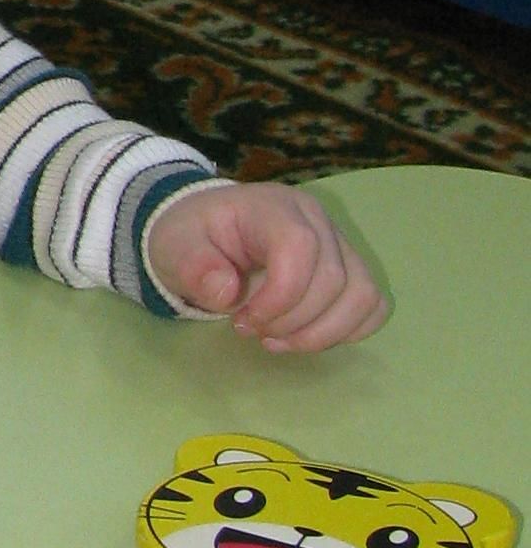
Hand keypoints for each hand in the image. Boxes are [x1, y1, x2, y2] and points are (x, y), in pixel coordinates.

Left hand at [143, 183, 388, 352]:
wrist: (205, 232)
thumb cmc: (192, 238)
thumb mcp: (174, 247)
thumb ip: (191, 266)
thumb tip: (226, 293)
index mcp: (274, 207)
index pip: (300, 248)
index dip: (280, 296)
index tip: (243, 322)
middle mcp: (317, 220)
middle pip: (334, 279)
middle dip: (293, 322)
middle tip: (251, 331)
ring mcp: (339, 244)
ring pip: (362, 295)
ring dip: (323, 333)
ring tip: (278, 340)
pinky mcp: (349, 269)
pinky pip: (372, 305)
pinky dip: (345, 331)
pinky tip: (305, 336)